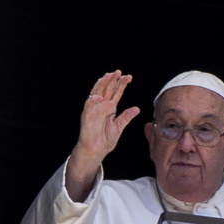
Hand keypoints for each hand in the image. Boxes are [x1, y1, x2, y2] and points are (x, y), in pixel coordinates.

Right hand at [65, 71, 140, 200]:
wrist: (96, 151)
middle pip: (107, 90)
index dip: (121, 84)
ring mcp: (94, 110)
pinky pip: (89, 106)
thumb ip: (126, 117)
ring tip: (107, 76)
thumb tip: (136, 108)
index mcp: (110, 108)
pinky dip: (93, 101)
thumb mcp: (119, 127)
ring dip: (101, 85)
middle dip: (112, 80)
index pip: (116, 93)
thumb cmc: (105, 140)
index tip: (128, 77)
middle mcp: (101, 107)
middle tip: (118, 72)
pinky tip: (100, 96)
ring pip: (97, 93)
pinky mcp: (87, 116)